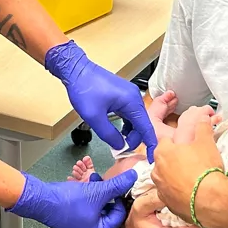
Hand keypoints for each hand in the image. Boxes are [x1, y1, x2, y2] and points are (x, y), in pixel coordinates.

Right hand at [9, 170, 137, 227]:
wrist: (41, 200)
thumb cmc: (69, 201)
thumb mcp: (97, 192)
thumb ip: (117, 185)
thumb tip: (134, 177)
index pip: (119, 215)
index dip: (119, 198)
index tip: (116, 184)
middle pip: (109, 213)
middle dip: (108, 195)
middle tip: (103, 181)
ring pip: (99, 210)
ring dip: (99, 194)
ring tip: (94, 181)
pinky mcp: (74, 225)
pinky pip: (89, 212)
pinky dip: (91, 199)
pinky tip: (87, 186)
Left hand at [45, 41, 158, 157]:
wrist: (76, 70)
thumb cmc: (84, 88)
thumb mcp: (94, 117)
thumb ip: (109, 134)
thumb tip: (120, 146)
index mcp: (131, 101)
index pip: (146, 127)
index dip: (150, 143)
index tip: (151, 156)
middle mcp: (134, 96)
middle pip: (142, 123)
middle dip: (135, 138)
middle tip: (122, 149)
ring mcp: (129, 94)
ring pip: (136, 119)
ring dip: (130, 132)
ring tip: (118, 141)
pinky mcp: (123, 94)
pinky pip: (130, 113)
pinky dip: (126, 124)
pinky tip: (118, 130)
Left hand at [150, 108, 223, 221]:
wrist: (209, 200)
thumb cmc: (205, 167)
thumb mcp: (206, 142)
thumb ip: (202, 127)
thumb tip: (202, 117)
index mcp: (163, 151)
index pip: (166, 141)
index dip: (178, 143)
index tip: (188, 147)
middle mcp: (156, 169)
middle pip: (164, 160)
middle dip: (175, 160)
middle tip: (192, 162)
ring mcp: (160, 188)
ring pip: (165, 177)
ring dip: (174, 176)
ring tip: (192, 178)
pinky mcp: (167, 203)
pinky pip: (171, 194)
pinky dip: (178, 192)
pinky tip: (191, 192)